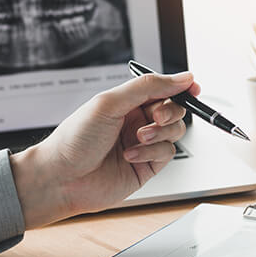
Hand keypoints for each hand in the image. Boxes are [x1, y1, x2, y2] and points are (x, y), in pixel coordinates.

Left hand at [10, 72, 199, 227]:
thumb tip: (182, 77)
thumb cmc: (75, 139)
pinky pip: (167, 153)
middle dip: (170, 112)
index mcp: (128, 102)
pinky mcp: (148, 165)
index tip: (193, 87)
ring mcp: (144, 143)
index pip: (163, 89)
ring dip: (160, 133)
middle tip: (155, 117)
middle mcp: (138, 121)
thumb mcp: (111, 102)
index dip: (180, 87)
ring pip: (175, 131)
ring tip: (138, 138)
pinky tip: (130, 155)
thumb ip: (148, 87)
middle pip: (174, 109)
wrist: (62, 178)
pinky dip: (152, 152)